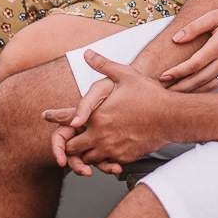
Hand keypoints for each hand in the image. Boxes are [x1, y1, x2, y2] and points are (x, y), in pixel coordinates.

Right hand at [43, 76, 121, 175]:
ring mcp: (97, 139)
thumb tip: (75, 122)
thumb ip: (86, 103)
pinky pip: (105, 160)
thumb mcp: (102, 89)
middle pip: (72, 153)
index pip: (61, 135)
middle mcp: (85, 130)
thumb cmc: (120, 86)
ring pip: (89, 159)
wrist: (144, 92)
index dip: (58, 148)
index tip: (61, 160)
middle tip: (84, 170)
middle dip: (76, 164)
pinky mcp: (111, 145)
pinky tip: (118, 166)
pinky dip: (110, 165)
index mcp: (79, 118)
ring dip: (96, 166)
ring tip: (110, 169)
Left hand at [54, 51, 175, 167]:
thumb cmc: (150, 95)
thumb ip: (103, 65)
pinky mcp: (122, 158)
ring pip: (86, 158)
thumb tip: (87, 53)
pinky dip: (101, 159)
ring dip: (84, 151)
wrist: (171, 117)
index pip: (66, 119)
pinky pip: (104, 164)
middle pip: (71, 146)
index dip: (54, 117)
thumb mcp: (125, 75)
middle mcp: (99, 134)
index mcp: (96, 115)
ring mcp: (110, 148)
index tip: (46, 116)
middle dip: (68, 141)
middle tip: (68, 137)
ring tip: (85, 144)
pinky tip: (105, 151)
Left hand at [159, 4, 217, 91]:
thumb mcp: (214, 16)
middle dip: (180, 86)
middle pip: (199, 79)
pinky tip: (194, 90)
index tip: (163, 76)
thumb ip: (194, 27)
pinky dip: (205, 90)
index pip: (194, 65)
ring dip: (191, 91)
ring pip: (209, 86)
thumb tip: (176, 39)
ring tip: (175, 94)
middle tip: (163, 91)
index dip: (177, 72)